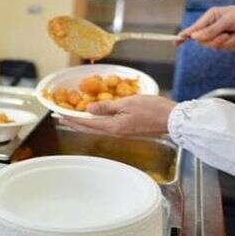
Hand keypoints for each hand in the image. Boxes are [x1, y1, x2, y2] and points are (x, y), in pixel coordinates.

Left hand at [60, 95, 175, 135]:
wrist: (174, 120)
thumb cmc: (152, 109)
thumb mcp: (127, 103)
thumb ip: (107, 107)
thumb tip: (89, 109)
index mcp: (113, 126)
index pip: (88, 123)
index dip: (73, 119)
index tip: (60, 115)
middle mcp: (116, 132)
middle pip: (90, 128)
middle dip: (75, 122)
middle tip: (62, 118)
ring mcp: (123, 132)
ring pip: (98, 128)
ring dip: (85, 123)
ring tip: (74, 118)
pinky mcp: (129, 130)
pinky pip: (107, 127)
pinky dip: (96, 123)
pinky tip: (95, 119)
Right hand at [175, 4, 234, 49]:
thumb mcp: (227, 21)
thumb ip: (210, 31)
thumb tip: (194, 38)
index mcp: (210, 17)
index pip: (193, 29)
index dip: (184, 36)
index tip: (175, 42)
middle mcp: (213, 26)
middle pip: (204, 42)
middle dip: (216, 41)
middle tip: (226, 35)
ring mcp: (221, 34)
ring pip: (215, 47)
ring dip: (229, 42)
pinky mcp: (229, 40)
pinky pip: (226, 48)